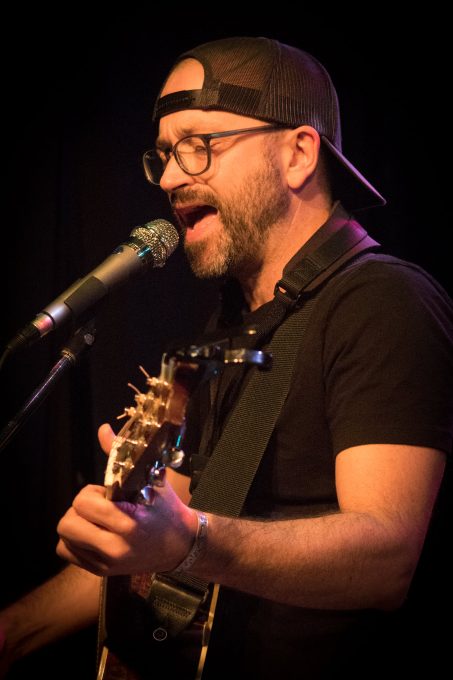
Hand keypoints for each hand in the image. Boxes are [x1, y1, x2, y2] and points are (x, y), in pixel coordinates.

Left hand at [56, 423, 197, 575]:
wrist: (181, 545)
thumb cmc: (166, 510)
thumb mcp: (150, 480)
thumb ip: (120, 457)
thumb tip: (103, 430)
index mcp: (128, 523)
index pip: (82, 503)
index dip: (91, 494)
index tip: (107, 494)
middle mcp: (115, 548)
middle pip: (67, 523)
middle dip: (80, 510)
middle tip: (100, 507)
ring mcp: (107, 563)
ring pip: (63, 539)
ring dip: (76, 525)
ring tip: (97, 521)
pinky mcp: (101, 572)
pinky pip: (67, 552)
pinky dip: (75, 541)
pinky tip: (94, 534)